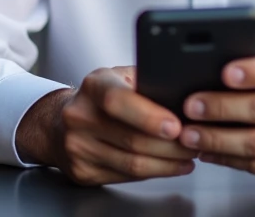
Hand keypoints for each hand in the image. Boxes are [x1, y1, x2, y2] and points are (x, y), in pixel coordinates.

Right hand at [15, 66, 197, 185]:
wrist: (58, 123)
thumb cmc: (100, 97)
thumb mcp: (118, 77)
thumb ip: (145, 83)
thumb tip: (186, 95)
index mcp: (93, 86)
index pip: (118, 101)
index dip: (149, 116)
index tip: (176, 126)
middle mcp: (80, 116)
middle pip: (132, 139)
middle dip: (172, 145)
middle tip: (195, 142)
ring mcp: (78, 147)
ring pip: (132, 163)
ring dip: (168, 163)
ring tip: (189, 156)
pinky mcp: (82, 171)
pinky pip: (126, 176)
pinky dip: (154, 172)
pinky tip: (170, 165)